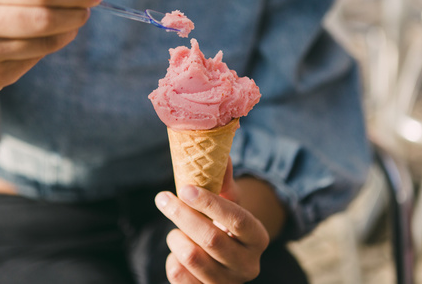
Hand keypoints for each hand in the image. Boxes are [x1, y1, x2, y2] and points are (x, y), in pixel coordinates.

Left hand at [155, 165, 269, 282]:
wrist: (225, 259)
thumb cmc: (225, 224)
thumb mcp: (229, 202)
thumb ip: (224, 179)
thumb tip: (219, 152)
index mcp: (258, 237)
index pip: (237, 219)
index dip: (210, 203)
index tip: (186, 188)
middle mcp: (248, 265)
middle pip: (211, 239)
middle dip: (182, 215)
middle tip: (163, 197)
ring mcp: (227, 283)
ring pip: (192, 258)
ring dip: (175, 237)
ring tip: (175, 229)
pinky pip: (178, 276)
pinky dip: (172, 258)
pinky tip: (177, 250)